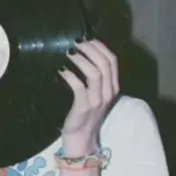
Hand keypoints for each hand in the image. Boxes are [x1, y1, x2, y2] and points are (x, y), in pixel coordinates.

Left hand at [58, 39, 118, 154]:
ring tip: (69, 52)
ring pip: (95, 73)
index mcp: (113, 87)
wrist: (81, 137)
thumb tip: (82, 54)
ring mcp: (97, 100)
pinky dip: (70, 76)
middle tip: (76, 42)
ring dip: (81, 60)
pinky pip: (79, 87)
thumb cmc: (85, 113)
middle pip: (104, 64)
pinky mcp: (84, 107)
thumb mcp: (95, 93)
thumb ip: (94, 78)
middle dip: (90, 49)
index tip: (87, 38)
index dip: (100, 47)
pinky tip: (62, 70)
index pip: (112, 61)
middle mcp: (108, 92)